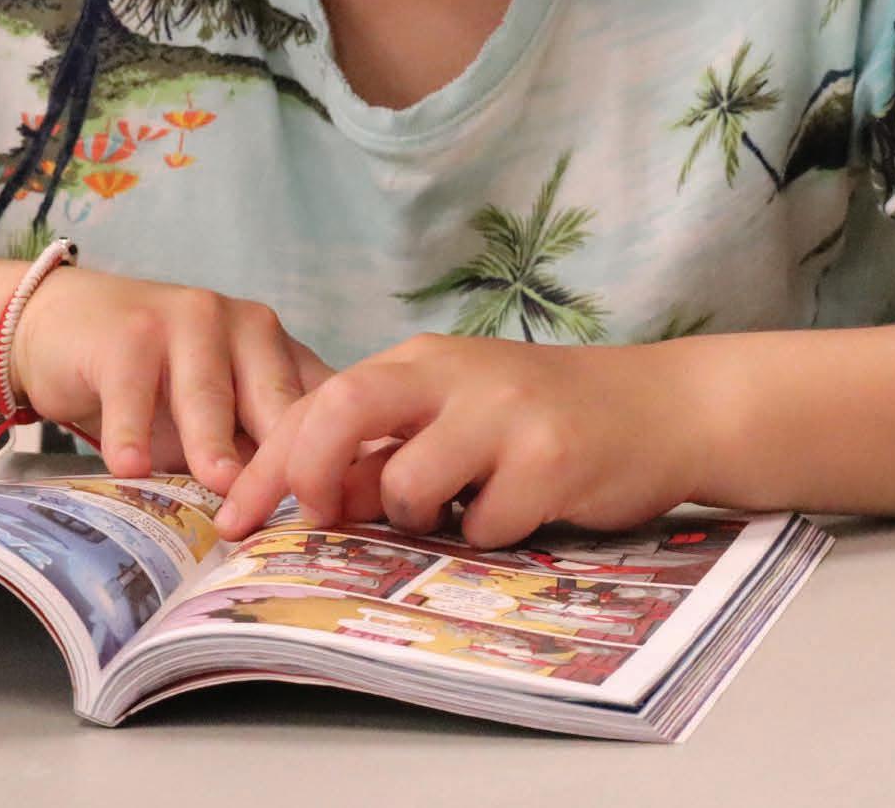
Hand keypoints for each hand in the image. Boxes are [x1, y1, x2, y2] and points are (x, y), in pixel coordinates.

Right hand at [9, 265, 334, 494]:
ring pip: (209, 394)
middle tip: (291, 510)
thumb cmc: (155, 384)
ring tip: (221, 485)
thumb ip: (255, 447)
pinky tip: (130, 467)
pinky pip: (134, 390)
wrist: (68, 326)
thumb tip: (305, 515)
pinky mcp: (129, 333)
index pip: (315, 403)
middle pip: (273, 399)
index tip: (335, 513)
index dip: (329, 456)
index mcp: (277, 348)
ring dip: (214, 442)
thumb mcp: (217, 412)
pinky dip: (131, 431)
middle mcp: (245, 326)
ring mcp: (188, 321)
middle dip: (281, 457)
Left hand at [213, 334, 715, 548]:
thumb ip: (394, 443)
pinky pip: (483, 526)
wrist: (663, 408)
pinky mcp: (549, 458)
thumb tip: (319, 495)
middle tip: (322, 517)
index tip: (231, 518)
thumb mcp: (464, 414)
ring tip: (466, 504)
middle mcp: (458, 374)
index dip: (269, 462)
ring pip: (406, 487)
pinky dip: (492, 534)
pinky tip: (526, 506)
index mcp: (426, 361)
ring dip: (420, 518)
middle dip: (306, 473)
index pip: (321, 400)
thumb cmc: (551, 417)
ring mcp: (505, 413)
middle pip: (340, 410)